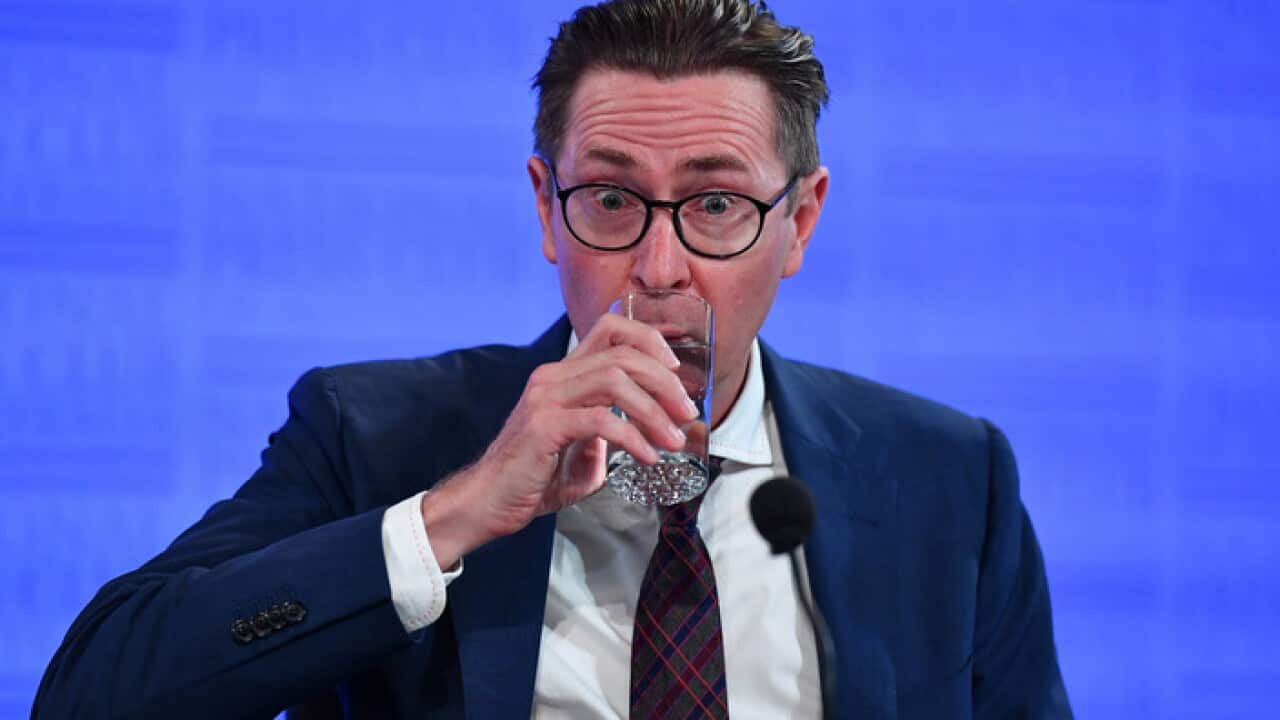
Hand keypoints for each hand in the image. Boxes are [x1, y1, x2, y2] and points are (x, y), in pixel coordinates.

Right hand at [421, 314, 698, 565]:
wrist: (487, 503)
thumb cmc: (533, 479)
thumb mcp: (581, 449)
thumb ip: (608, 434)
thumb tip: (643, 437)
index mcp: (563, 374)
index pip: (610, 329)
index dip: (649, 341)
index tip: (675, 372)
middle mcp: (553, 377)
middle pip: (622, 354)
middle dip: (665, 381)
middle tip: (687, 413)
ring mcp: (546, 398)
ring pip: (614, 380)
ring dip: (654, 409)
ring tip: (674, 439)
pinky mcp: (544, 426)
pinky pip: (601, 420)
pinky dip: (633, 437)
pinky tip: (648, 457)